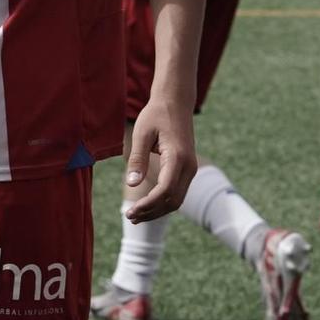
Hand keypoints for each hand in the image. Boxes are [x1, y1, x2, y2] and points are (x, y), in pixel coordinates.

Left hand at [123, 93, 195, 222]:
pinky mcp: (187, 169)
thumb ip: (137, 159)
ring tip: (135, 215)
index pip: (165, 191)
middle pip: (173, 200)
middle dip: (152, 212)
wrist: (175, 103)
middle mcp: (189, 167)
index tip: (130, 211)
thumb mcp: (141, 133)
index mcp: (177, 157)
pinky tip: (147, 206)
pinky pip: (177, 192)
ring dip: (157, 210)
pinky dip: (163, 202)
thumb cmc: (156, 115)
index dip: (148, 205)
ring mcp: (190, 169)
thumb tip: (132, 183)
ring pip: (177, 200)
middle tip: (129, 216)